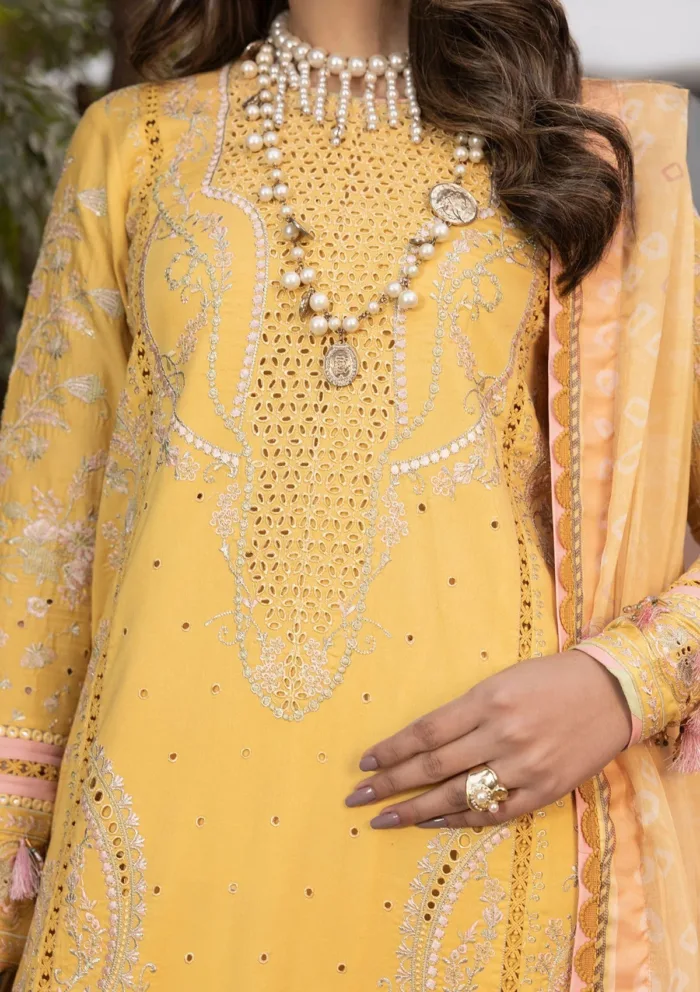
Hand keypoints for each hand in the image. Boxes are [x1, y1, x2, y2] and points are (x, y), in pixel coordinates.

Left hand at [344, 652, 632, 828]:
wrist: (612, 693)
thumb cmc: (550, 679)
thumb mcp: (501, 681)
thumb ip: (466, 711)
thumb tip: (423, 743)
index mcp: (487, 700)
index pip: (425, 732)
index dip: (391, 749)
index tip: (364, 762)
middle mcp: (501, 735)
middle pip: (432, 767)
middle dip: (389, 783)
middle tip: (357, 797)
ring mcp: (523, 767)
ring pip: (457, 796)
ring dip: (415, 811)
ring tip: (382, 819)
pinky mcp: (543, 792)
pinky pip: (493, 813)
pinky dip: (460, 821)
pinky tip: (433, 824)